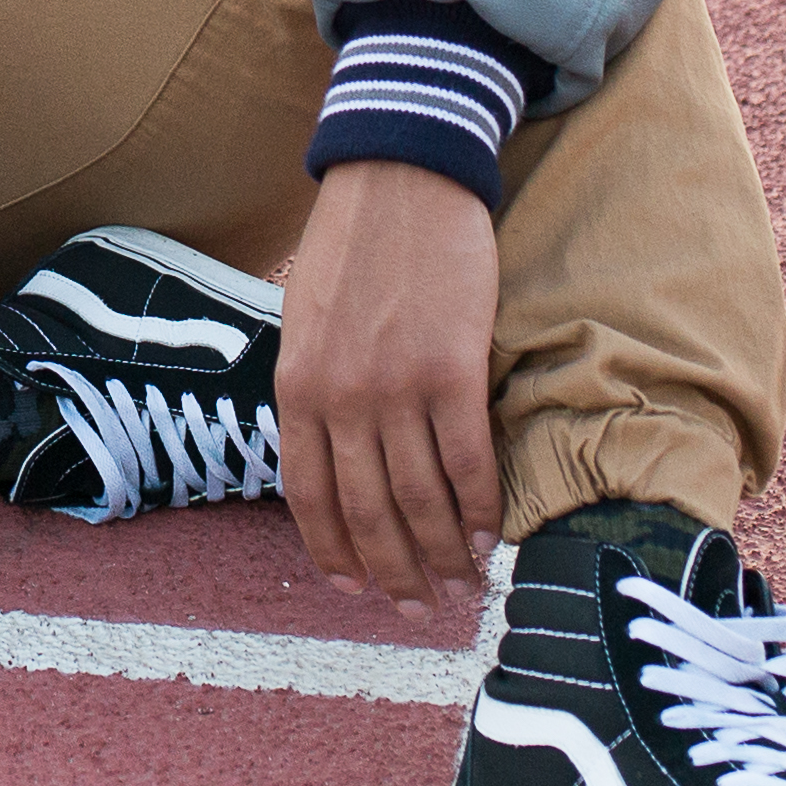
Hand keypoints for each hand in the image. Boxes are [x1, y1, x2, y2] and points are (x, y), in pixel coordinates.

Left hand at [277, 158, 501, 618]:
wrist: (399, 175)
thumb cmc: (353, 245)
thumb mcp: (305, 320)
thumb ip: (315, 389)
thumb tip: (333, 457)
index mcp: (297, 386)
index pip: (309, 495)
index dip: (335, 551)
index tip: (358, 589)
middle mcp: (341, 396)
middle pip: (368, 512)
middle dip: (395, 573)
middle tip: (419, 611)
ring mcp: (397, 386)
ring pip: (421, 500)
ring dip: (442, 556)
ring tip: (460, 587)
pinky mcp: (453, 368)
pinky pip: (469, 462)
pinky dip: (481, 510)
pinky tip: (489, 537)